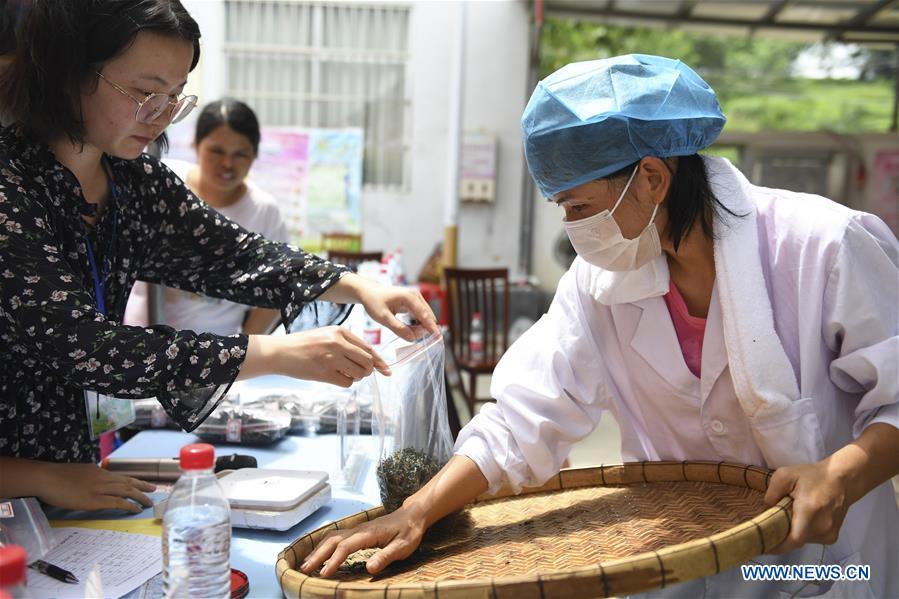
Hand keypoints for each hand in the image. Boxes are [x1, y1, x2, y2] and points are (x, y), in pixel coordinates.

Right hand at [36, 462, 154, 512]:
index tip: (141, 483)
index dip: (132, 480)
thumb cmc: (55, 477)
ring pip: (126, 491)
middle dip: (142, 486)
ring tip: (149, 501)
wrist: (46, 477)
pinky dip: (129, 505)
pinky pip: (117, 502)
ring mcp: (99, 488)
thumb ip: (88, 477)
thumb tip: (93, 482)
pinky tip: (136, 509)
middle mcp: (102, 477)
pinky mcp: (94, 500)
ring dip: (140, 496)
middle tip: (153, 489)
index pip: (119, 476)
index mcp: (97, 471)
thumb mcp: (77, 472)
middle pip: (127, 482)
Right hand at [270, 326, 390, 385]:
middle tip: (358, 372)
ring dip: (355, 377)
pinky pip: (347, 382)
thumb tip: (370, 360)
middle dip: (367, 370)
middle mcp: (337, 343)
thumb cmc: (304, 344)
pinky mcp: (324, 373)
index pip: (368, 348)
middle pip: (367, 362)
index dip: (379, 361)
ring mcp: (331, 358)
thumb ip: (347, 344)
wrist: (280, 352)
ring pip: (359, 374)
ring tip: (341, 372)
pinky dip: (344, 382)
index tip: (386, 369)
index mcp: (340, 331)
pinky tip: (334, 377)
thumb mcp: (327, 335)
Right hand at [300, 504, 427, 576]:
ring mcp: (357, 529)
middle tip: (305, 570)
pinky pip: (336, 538)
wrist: (412, 515)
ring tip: (306, 565)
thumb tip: (369, 569)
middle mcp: (359, 529)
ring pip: (332, 537)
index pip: (346, 547)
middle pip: (333, 540)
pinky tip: (318, 555)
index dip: (333, 560)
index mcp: (369, 533)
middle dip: (317, 555)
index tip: (324, 574)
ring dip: (317, 550)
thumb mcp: (403, 547)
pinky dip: (323, 546)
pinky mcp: (357, 532)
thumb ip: (386, 556)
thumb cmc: (409, 531)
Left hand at [324, 274, 438, 341]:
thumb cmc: (374, 302)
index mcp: (409, 297)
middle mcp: (416, 295)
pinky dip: (417, 323)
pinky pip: (421, 315)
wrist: (368, 291)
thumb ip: (398, 328)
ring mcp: (416, 298)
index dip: (431, 327)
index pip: (424, 315)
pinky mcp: (414, 302)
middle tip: (408, 336)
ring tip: (405, 331)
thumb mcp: (383, 317)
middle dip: (422, 329)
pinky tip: (408, 327)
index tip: (437, 338)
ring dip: (420, 327)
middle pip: (428, 316)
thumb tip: (413, 338)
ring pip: (426, 316)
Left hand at [764, 460, 850, 553]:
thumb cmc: (813, 476)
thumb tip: (766, 510)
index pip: (793, 539)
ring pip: (802, 541)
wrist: (842, 480)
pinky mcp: (832, 537)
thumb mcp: (785, 475)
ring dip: (791, 533)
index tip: (762, 546)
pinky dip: (801, 533)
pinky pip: (810, 539)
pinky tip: (800, 520)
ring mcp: (829, 534)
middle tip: (767, 528)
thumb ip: (772, 493)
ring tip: (786, 518)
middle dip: (780, 537)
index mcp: (810, 511)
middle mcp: (822, 526)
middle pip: (795, 541)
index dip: (776, 546)